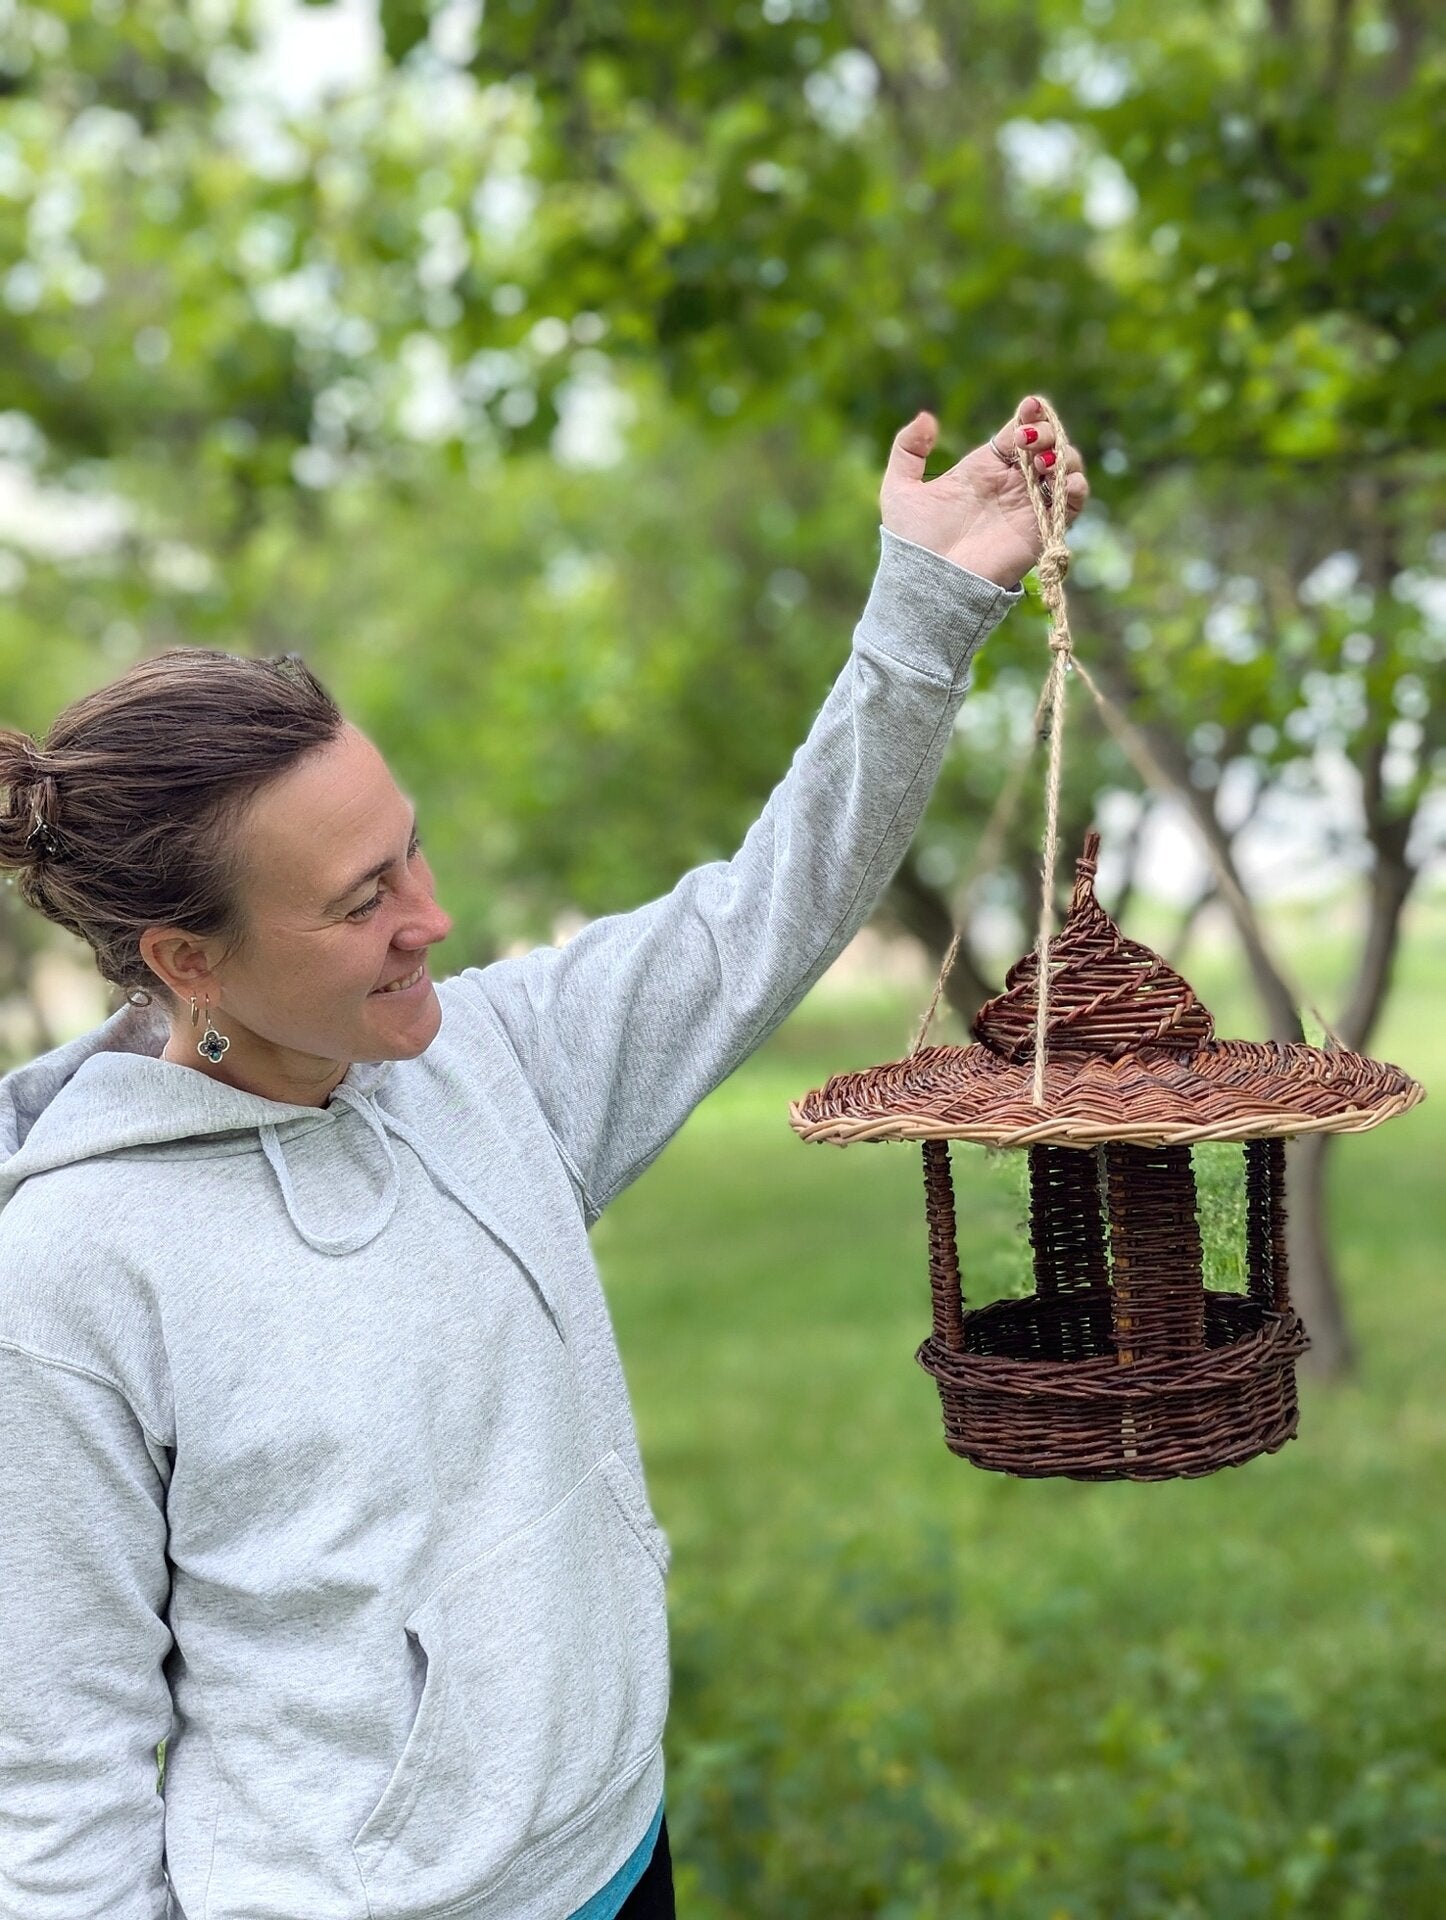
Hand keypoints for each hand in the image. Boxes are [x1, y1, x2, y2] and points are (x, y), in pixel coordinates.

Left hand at [879, 396, 1089, 588]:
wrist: (930, 582)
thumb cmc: (913, 542)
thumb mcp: (899, 489)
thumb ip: (907, 448)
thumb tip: (928, 417)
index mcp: (983, 468)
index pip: (1018, 431)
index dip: (1030, 415)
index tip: (1029, 406)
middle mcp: (1011, 484)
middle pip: (1047, 444)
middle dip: (1048, 431)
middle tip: (1028, 440)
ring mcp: (1028, 505)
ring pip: (1066, 468)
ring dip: (1064, 455)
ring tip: (1041, 461)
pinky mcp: (1042, 530)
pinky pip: (1073, 503)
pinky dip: (1077, 486)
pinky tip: (1063, 480)